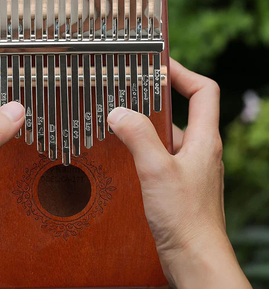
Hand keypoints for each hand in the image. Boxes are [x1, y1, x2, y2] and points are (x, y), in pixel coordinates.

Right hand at [107, 59, 250, 288]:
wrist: (195, 259)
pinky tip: (123, 152)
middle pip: (180, 110)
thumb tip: (119, 112)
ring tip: (119, 118)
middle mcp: (199, 149)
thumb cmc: (186, 218)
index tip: (159, 63)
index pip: (204, 91)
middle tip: (127, 89)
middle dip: (154, 97)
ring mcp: (188, 166)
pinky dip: (142, 147)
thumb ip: (138, 136)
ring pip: (166, 134)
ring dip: (144, 125)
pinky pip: (159, 154)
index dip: (183, 73)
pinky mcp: (177, 182)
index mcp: (203, 139)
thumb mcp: (157, 170)